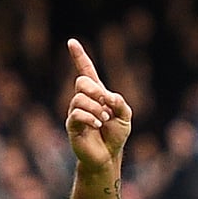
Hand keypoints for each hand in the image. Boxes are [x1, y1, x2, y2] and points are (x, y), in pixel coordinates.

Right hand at [65, 38, 132, 169]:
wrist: (108, 156)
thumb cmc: (116, 135)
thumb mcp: (125, 117)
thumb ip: (120, 103)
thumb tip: (108, 96)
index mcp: (97, 94)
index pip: (86, 71)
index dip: (79, 57)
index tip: (72, 42)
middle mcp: (83, 100)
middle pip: (81, 82)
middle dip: (95, 90)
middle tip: (106, 104)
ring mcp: (76, 112)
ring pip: (79, 99)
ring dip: (96, 108)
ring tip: (104, 120)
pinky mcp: (72, 126)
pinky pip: (76, 114)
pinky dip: (89, 118)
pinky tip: (97, 125)